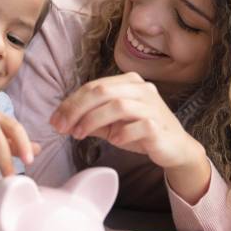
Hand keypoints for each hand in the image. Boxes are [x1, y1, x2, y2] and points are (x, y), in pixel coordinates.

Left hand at [50, 72, 197, 168]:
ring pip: (117, 105)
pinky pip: (137, 125)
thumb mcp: (112, 124)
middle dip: (76, 109)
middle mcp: (142, 89)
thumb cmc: (142, 133)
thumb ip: (91, 120)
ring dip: (93, 121)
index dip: (71, 103)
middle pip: (101, 91)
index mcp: (129, 82)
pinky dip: (121, 133)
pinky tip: (114, 141)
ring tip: (80, 135)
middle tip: (62, 127)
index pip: (93, 86)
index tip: (55, 120)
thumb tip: (63, 121)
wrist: (175, 148)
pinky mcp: (159, 125)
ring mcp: (152, 106)